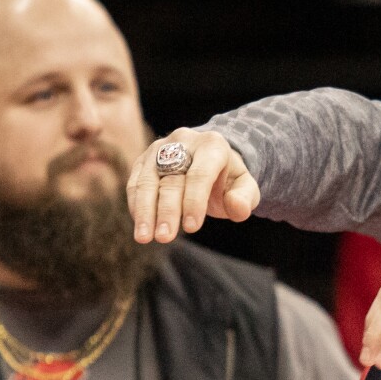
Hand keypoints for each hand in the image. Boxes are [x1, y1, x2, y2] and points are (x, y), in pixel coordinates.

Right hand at [127, 128, 261, 243]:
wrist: (209, 159)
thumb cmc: (227, 178)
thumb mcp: (245, 187)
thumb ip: (245, 198)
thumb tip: (238, 208)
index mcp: (212, 145)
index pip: (200, 174)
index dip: (194, 201)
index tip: (192, 228)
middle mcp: (183, 141)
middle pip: (171, 179)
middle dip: (167, 210)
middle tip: (164, 237)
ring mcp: (160, 148)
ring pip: (147, 180)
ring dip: (145, 211)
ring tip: (145, 237)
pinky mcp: (144, 159)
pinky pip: (135, 182)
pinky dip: (136, 205)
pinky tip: (141, 226)